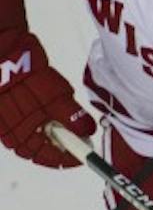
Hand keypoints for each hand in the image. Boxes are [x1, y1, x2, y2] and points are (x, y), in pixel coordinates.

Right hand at [0, 34, 95, 167]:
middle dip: (59, 148)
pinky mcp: (1, 113)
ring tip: (63, 126)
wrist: (4, 51)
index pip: (48, 158)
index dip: (69, 158)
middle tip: (77, 139)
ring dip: (48, 137)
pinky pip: (18, 129)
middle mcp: (10, 133)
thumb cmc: (28, 72)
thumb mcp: (59, 95)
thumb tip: (87, 131)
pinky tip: (46, 118)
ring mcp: (4, 123)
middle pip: (38, 152)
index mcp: (24, 134)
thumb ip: (73, 117)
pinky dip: (36, 128)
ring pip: (29, 141)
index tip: (84, 154)